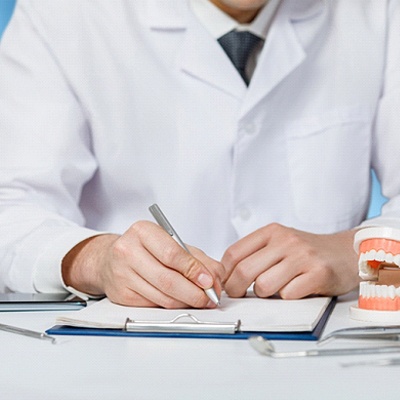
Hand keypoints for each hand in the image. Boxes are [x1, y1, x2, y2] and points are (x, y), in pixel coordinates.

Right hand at [62, 221, 222, 307]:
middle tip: (210, 297)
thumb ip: (197, 257)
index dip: (194, 270)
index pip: (172, 254)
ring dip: (186, 302)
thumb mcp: (171, 242)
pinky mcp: (121, 295)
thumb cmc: (145, 248)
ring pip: (162, 297)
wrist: (109, 258)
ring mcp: (122, 275)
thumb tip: (217, 277)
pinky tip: (180, 300)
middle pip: (167, 279)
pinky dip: (172, 306)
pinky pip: (154, 305)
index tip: (210, 281)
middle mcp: (128, 251)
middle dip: (194, 293)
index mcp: (142, 231)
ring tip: (200, 300)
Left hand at [221, 223, 359, 298]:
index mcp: (271, 232)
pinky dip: (286, 298)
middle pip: (244, 271)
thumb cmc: (307, 252)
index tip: (225, 284)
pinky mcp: (318, 273)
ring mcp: (302, 256)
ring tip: (274, 290)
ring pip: (264, 286)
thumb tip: (227, 277)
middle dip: (236, 290)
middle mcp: (285, 241)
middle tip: (240, 296)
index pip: (233, 253)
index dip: (225, 274)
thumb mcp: (279, 243)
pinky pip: (288, 294)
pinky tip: (294, 290)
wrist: (346, 252)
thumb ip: (255, 254)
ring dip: (264, 295)